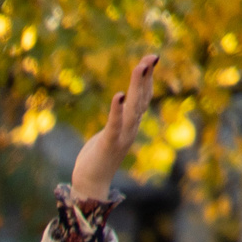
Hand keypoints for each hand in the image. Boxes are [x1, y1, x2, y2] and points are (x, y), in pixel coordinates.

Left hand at [69, 54, 156, 200]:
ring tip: (139, 67)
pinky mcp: (108, 144)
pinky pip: (114, 125)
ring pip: (133, 108)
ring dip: (136, 86)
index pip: (143, 97)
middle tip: (151, 57)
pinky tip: (118, 96)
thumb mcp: (111, 132)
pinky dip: (117, 110)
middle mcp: (131, 128)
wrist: (90, 185)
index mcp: (131, 124)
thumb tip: (123, 101)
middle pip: (141, 98)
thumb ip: (119, 118)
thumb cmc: (97, 158)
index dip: (147, 79)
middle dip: (146, 77)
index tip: (150, 59)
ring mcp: (122, 136)